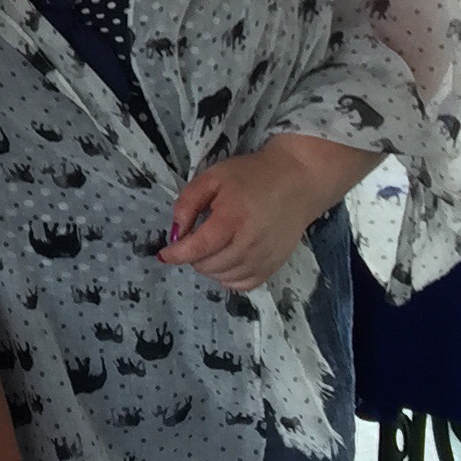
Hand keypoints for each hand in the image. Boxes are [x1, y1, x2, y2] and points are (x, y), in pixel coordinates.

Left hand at [160, 139, 357, 289]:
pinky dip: (228, 277)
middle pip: (207, 266)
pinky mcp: (273, 267)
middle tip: (196, 237)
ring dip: (209, 266)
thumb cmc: (252, 175)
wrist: (298, 181)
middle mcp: (249, 245)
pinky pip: (242, 285)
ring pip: (222, 278)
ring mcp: (264, 259)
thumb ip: (188, 202)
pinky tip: (227, 260)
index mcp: (232, 220)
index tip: (163, 253)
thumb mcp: (213, 177)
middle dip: (192, 255)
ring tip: (212, 246)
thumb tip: (175, 232)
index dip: (176, 254)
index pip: (197, 248)